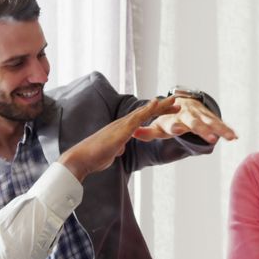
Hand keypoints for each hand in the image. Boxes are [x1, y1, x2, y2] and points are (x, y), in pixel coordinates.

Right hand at [58, 97, 179, 180]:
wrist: (80, 159)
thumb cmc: (93, 158)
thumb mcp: (111, 153)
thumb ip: (117, 148)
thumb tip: (121, 148)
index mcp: (121, 129)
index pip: (141, 118)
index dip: (154, 112)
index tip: (167, 108)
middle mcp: (122, 123)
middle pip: (145, 111)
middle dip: (162, 106)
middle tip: (177, 99)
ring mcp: (121, 125)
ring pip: (144, 112)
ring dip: (160, 105)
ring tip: (175, 99)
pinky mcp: (121, 130)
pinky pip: (137, 118)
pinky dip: (148, 110)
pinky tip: (156, 103)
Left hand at [133, 96, 237, 143]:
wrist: (181, 101)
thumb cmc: (167, 118)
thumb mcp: (157, 125)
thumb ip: (147, 132)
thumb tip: (133, 134)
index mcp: (174, 118)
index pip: (174, 123)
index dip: (175, 126)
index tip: (179, 128)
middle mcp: (188, 115)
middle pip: (196, 123)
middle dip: (204, 130)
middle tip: (211, 139)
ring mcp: (201, 115)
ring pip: (212, 122)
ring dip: (221, 129)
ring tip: (230, 138)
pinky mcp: (210, 116)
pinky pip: (219, 123)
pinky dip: (227, 129)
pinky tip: (235, 136)